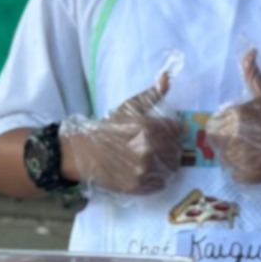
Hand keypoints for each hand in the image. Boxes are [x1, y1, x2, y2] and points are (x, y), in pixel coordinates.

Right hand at [60, 71, 182, 193]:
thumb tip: (166, 76)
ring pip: (171, 166)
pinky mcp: (138, 186)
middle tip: (156, 144)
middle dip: (169, 144)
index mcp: (148, 128)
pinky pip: (161, 182)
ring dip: (166, 161)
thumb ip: (152, 94)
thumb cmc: (108, 128)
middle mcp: (148, 150)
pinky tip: (148, 169)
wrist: (83, 153)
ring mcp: (143, 170)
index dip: (171, 128)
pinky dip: (158, 177)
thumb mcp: (130, 107)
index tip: (162, 130)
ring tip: (153, 157)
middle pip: (176, 147)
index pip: (177, 128)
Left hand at [205, 49, 260, 184]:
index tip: (242, 129)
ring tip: (255, 152)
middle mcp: (235, 135)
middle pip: (216, 143)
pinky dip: (243, 171)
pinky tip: (258, 163)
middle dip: (228, 143)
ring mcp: (241, 157)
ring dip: (235, 157)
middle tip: (248, 142)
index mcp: (234, 114)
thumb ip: (252, 71)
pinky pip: (233, 175)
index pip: (213, 125)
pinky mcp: (248, 175)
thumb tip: (250, 49)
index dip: (225, 128)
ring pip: (224, 160)